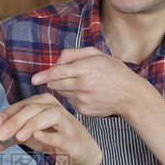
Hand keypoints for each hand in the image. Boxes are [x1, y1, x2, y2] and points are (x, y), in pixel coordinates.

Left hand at [0, 94, 101, 164]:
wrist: (77, 153)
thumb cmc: (51, 138)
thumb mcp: (25, 138)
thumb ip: (5, 141)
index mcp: (40, 104)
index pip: (21, 105)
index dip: (7, 113)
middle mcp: (53, 108)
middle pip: (33, 109)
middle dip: (15, 121)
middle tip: (0, 135)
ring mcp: (65, 122)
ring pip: (49, 116)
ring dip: (32, 125)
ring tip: (18, 137)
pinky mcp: (73, 138)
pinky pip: (62, 135)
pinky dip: (50, 136)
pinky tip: (38, 137)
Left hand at [31, 47, 145, 117]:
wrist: (130, 96)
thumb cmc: (114, 72)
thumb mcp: (98, 54)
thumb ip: (74, 54)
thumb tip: (56, 61)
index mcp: (87, 68)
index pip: (59, 72)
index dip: (45, 75)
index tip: (34, 79)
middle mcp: (83, 85)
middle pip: (56, 83)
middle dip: (55, 78)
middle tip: (69, 75)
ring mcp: (82, 100)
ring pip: (61, 92)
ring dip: (65, 86)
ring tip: (83, 83)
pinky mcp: (83, 110)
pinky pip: (69, 101)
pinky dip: (73, 96)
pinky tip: (87, 93)